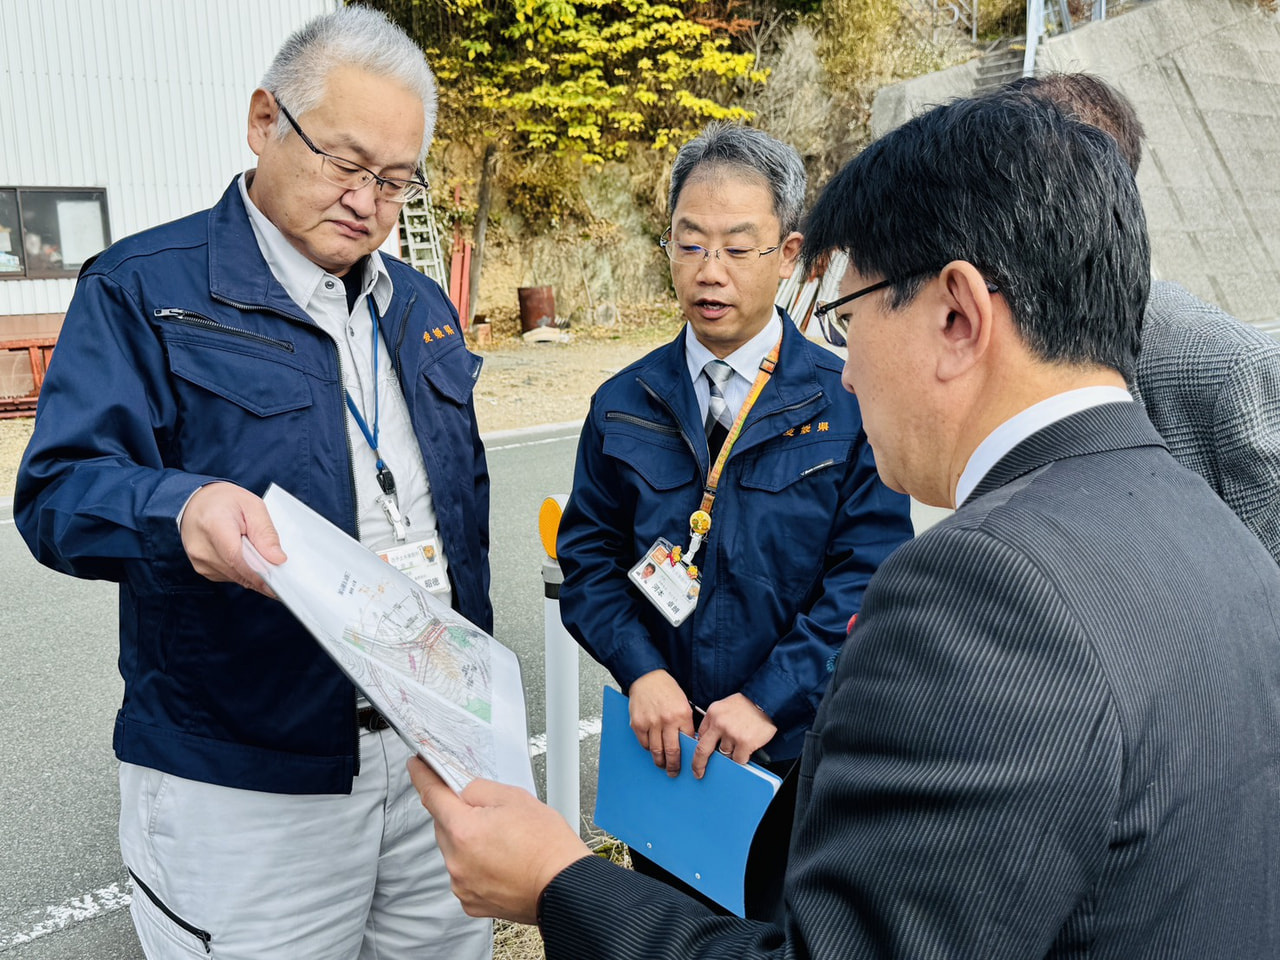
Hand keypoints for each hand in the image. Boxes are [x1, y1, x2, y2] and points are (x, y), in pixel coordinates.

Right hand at [179, 482, 284, 595]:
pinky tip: (248, 558)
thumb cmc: (226, 501)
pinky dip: (243, 571)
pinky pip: (230, 576)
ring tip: (263, 558)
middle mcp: (201, 547)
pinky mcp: (202, 569)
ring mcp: (199, 561)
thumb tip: (278, 559)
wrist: (198, 504)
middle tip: (284, 575)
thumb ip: (265, 532)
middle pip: (238, 570)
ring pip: (236, 577)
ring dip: (253, 573)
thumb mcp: (253, 506)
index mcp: (213, 525)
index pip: (237, 557)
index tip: (280, 584)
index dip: (259, 574)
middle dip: (263, 575)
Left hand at [409, 758, 589, 923]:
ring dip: (468, 840)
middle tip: (490, 813)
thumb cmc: (547, 845)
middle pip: (444, 824)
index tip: (416, 766)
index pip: (432, 795)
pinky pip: (463, 873)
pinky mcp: (471, 901)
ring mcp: (462, 884)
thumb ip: (479, 789)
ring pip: (453, 850)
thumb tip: (461, 789)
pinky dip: (475, 864)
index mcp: (463, 830)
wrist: (564, 887)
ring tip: (503, 841)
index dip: (422, 776)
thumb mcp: (515, 798)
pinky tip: (500, 860)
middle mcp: (456, 861)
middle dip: (459, 814)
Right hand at [628, 670, 694, 776]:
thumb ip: (686, 722)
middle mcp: (667, 720)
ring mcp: (651, 722)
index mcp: (682, 714)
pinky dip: (648, 749)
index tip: (690, 764)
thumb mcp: (684, 704)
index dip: (689, 755)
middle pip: (672, 751)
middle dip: (674, 766)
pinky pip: (644, 743)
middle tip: (673, 772)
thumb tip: (689, 743)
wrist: (648, 678)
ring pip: (656, 751)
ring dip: (660, 761)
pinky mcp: (638, 723)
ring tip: (662, 765)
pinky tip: (652, 749)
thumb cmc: (667, 691)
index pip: (688, 742)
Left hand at [691, 693, 776, 778]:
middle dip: (698, 764)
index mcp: (713, 713)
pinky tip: (747, 746)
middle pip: (702, 750)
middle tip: (698, 772)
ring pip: (725, 754)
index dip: (701, 746)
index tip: (699, 755)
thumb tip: (709, 739)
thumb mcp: (725, 706)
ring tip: (741, 740)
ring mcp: (731, 733)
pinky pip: (738, 759)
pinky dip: (742, 756)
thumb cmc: (748, 705)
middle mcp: (719, 723)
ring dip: (732, 752)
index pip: (699, 735)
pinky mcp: (744, 742)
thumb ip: (716, 720)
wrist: (766, 701)